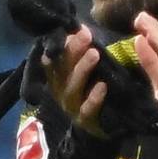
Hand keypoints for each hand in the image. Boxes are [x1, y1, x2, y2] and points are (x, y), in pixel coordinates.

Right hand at [44, 25, 108, 139]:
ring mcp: (71, 106)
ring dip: (82, 69)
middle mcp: (60, 91)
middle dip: (73, 51)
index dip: (62, 44)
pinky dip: (94, 97)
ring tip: (95, 54)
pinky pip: (87, 109)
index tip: (74, 29)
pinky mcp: (84, 120)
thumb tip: (82, 28)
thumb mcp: (82, 73)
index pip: (54, 59)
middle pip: (63, 70)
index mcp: (58, 78)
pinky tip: (102, 85)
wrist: (95, 130)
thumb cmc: (89, 93)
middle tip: (86, 35)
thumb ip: (80, 55)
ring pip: (72, 87)